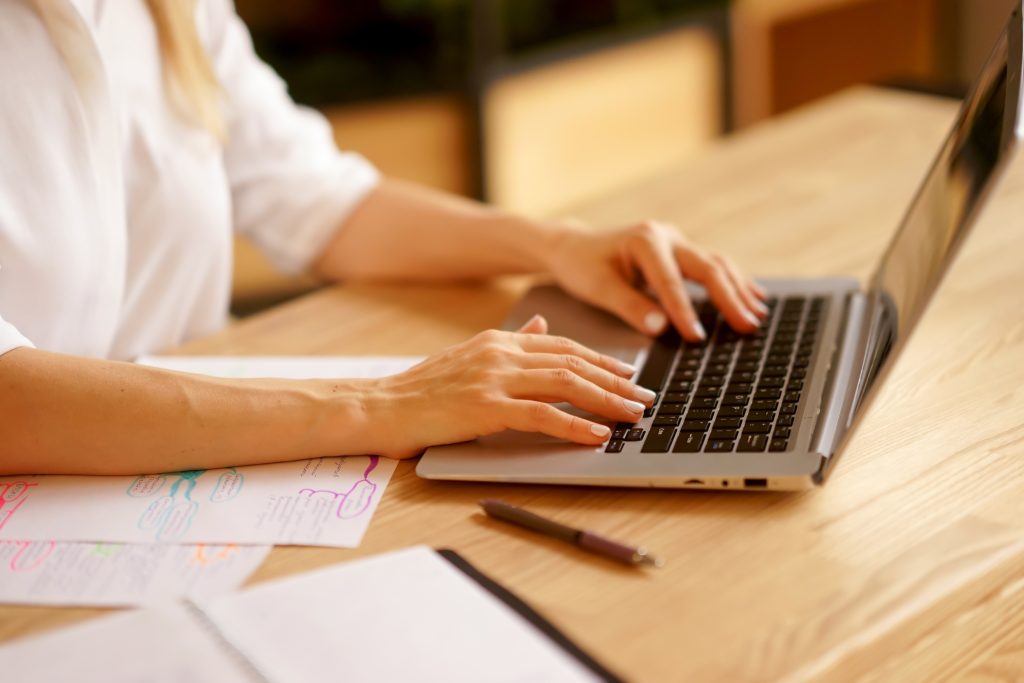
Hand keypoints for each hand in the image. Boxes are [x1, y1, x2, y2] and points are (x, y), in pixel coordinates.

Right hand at [363, 316, 653, 457]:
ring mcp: (494, 379)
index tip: (628, 375)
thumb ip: (510, 342)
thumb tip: (540, 325)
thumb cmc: (423, 389)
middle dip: (615, 381)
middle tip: (645, 398)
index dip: (602, 361)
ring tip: (633, 415)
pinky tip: (597, 434)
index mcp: (499, 341)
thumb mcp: (470, 355)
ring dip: (606, 401)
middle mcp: (502, 353)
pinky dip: (575, 425)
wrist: (381, 406)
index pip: (564, 347)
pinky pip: (542, 415)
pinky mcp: (486, 408)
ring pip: (565, 384)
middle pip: (573, 363)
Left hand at [541, 221, 767, 341]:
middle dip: (729, 298)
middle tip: (747, 326)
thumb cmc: (582, 266)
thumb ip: (630, 306)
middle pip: (707, 267)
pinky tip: (753, 298)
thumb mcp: (598, 287)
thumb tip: (661, 329)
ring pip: (716, 264)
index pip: (671, 282)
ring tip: (757, 315)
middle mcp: (666, 236)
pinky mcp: (680, 252)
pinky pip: (712, 266)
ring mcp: (676, 242)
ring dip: (738, 290)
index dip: (685, 312)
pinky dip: (733, 283)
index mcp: (645, 241)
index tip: (697, 338)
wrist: (573, 247)